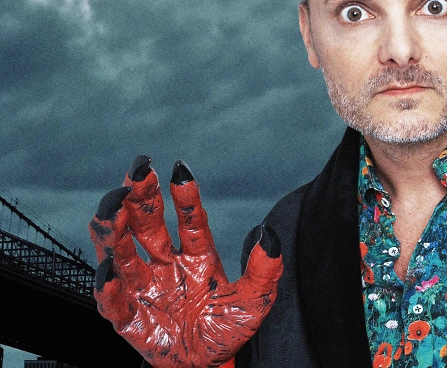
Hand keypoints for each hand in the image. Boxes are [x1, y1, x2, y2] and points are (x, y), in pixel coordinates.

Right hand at [88, 155, 283, 367]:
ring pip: (122, 253)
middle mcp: (166, 265)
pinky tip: (108, 270)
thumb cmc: (228, 328)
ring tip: (112, 207)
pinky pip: (114, 302)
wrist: (208, 366)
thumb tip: (269, 236)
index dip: (185, 196)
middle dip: (140, 197)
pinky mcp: (130, 319)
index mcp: (197, 256)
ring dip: (114, 230)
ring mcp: (145, 289)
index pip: (190, 221)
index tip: (180, 169)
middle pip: (148, 225)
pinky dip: (107, 287)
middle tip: (137, 170)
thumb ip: (263, 271)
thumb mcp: (254, 302)